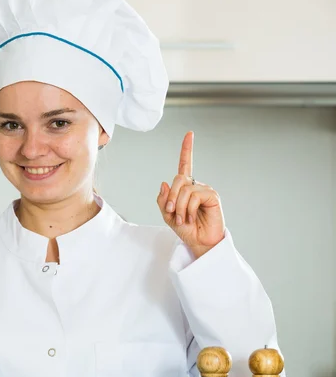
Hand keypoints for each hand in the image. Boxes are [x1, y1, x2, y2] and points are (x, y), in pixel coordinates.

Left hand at [157, 131, 225, 257]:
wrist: (198, 242)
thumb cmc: (185, 229)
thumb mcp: (168, 215)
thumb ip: (163, 200)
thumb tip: (164, 183)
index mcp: (185, 188)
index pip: (185, 165)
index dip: (187, 150)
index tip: (189, 134)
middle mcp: (196, 185)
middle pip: (178, 179)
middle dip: (171, 198)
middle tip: (173, 213)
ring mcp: (205, 190)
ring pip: (184, 189)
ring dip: (179, 207)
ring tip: (184, 219)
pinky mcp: (212, 196)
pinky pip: (194, 196)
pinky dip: (189, 209)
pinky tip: (192, 218)